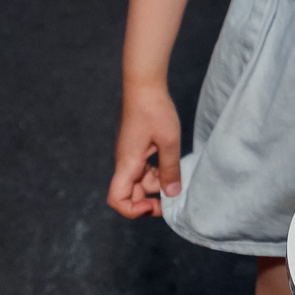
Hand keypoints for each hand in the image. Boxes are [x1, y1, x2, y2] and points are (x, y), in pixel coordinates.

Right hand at [109, 86, 184, 217]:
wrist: (144, 85)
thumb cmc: (155, 110)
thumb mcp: (169, 142)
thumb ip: (170, 170)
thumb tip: (173, 194)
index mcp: (127, 164)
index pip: (117, 199)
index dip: (133, 210)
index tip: (154, 204)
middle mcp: (124, 162)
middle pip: (130, 193)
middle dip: (150, 199)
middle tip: (174, 196)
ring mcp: (128, 155)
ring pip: (139, 180)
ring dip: (156, 184)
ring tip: (177, 177)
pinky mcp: (135, 147)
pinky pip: (142, 168)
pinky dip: (155, 172)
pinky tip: (170, 165)